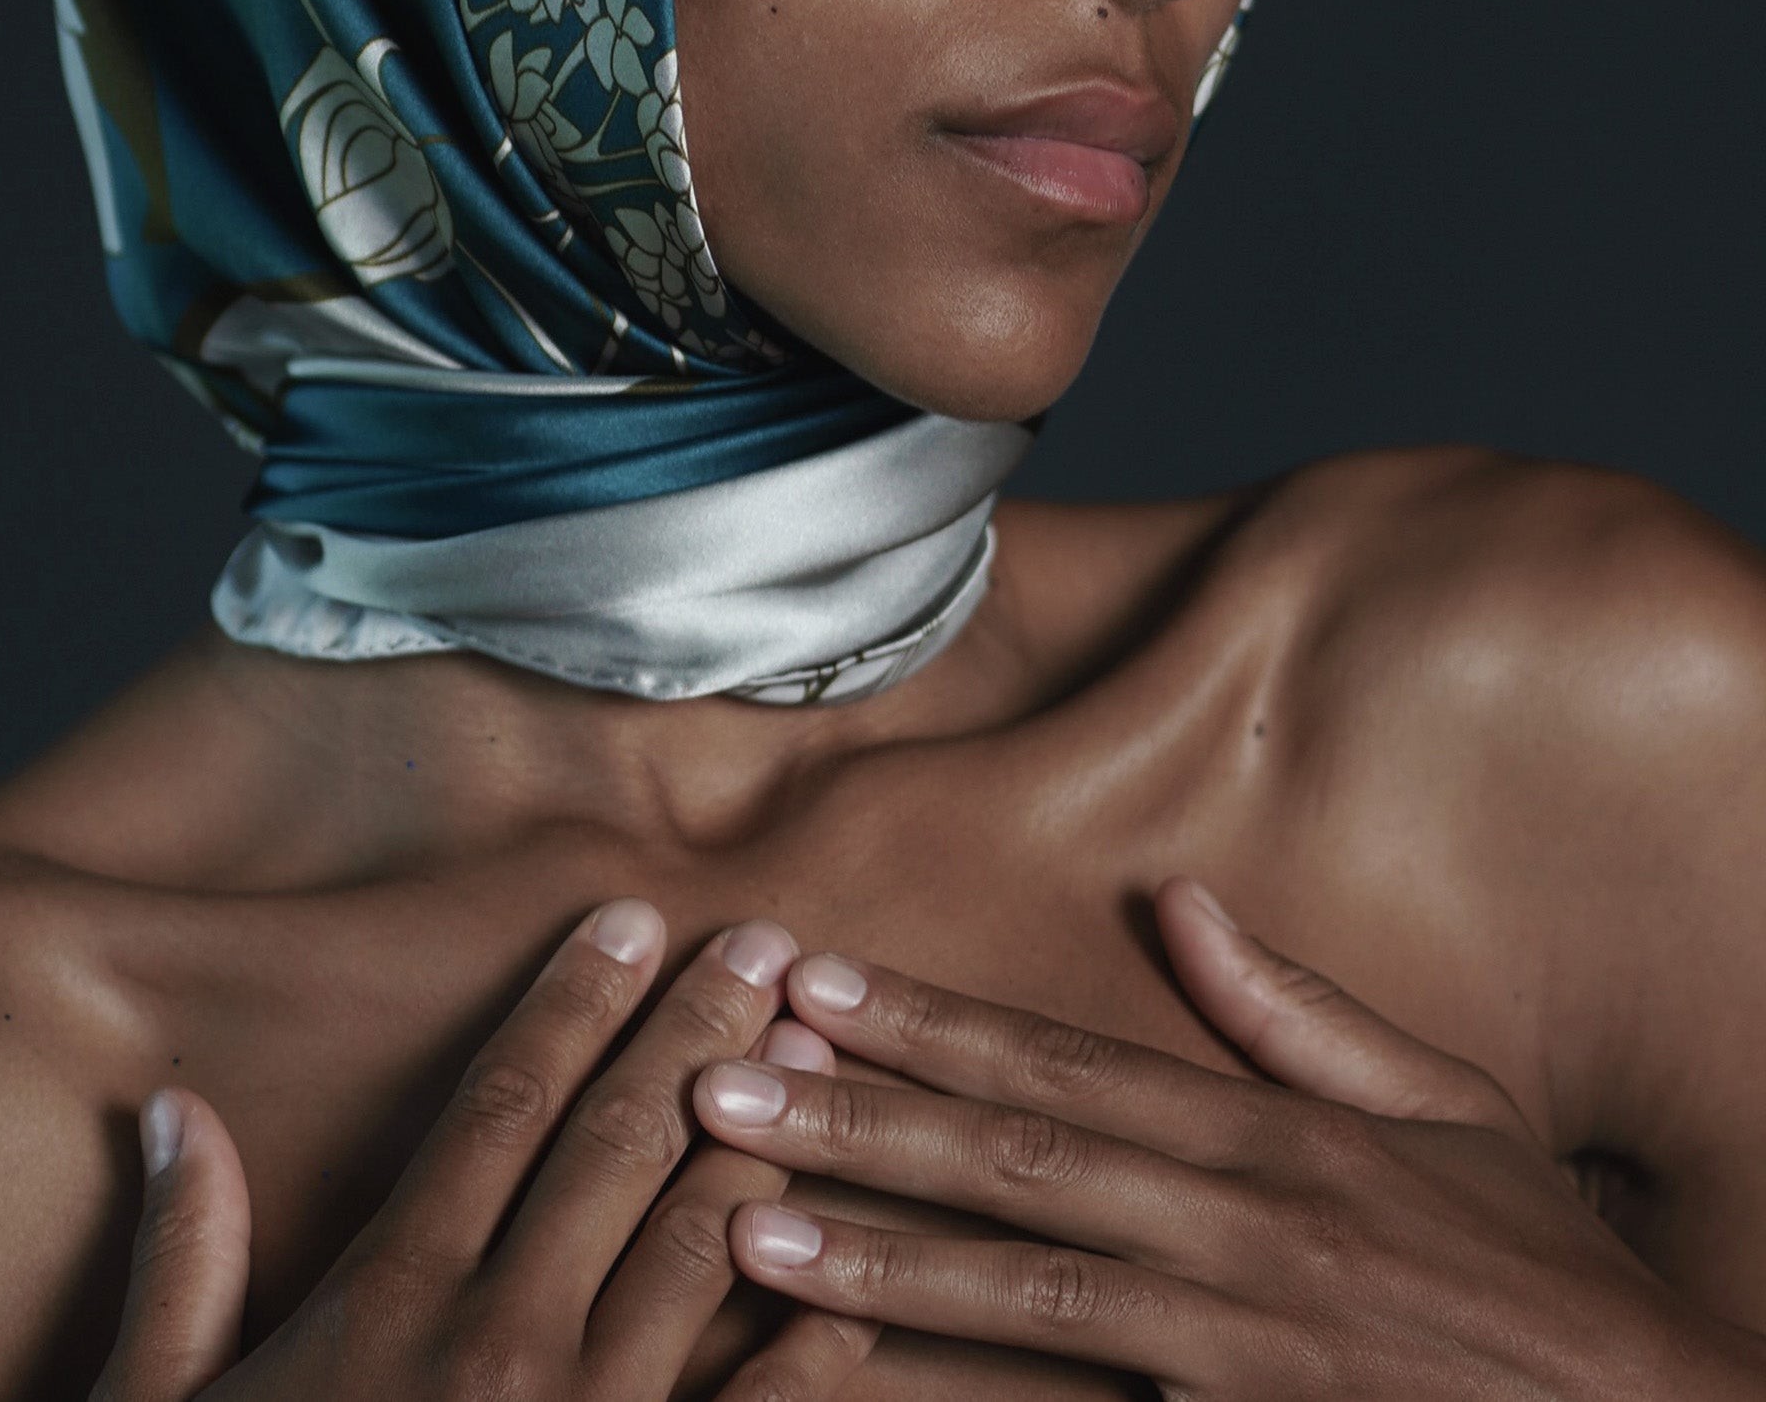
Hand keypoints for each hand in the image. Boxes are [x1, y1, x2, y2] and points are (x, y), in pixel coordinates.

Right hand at [92, 900, 876, 1401]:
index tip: (624, 918)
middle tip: (760, 939)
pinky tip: (854, 1286)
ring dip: (763, 1142)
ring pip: (698, 1249)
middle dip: (695, 1031)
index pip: (498, 1108)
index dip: (567, 1004)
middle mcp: (496, 1346)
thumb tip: (179, 1111)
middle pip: (616, 1146)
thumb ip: (186, 1258)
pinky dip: (813, 1350)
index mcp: (389, 1300)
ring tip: (816, 1055)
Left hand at [689, 879, 1765, 1398]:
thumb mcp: (1440, 1104)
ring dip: (872, 1268)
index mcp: (1267, 1135)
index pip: (1061, 1061)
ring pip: (1017, 1301)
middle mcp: (1232, 1232)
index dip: (928, 1021)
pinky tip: (857, 1394)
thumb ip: (1296, 1009)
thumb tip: (1182, 899)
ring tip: (742, 1237)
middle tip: (718, 1093)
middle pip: (1008, 1166)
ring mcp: (1227, 1352)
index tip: (815, 982)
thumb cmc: (1533, 1268)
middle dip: (855, 1126)